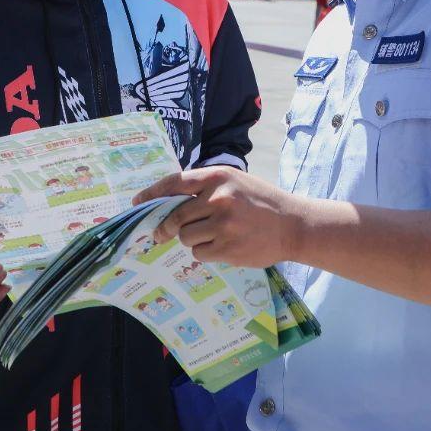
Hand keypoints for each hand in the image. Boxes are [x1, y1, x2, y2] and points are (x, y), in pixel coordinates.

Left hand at [133, 167, 307, 267]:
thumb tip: (167, 201)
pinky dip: (204, 252)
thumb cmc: (261, 202)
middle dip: (165, 228)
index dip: (152, 194)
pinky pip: (199, 253)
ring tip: (212, 235)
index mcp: (218, 177)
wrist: (293, 225)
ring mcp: (223, 225)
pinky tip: (222, 245)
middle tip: (160, 234)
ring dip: (191, 239)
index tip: (137, 202)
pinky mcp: (228, 248)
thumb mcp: (235, 182)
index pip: (175, 183)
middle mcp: (218, 199)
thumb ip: (205, 188)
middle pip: (175, 217)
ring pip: (185, 237)